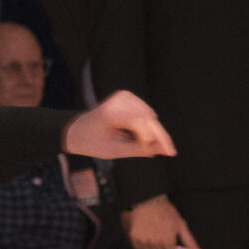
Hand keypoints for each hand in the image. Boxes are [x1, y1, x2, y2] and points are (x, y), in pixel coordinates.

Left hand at [62, 91, 176, 160]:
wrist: (78, 130)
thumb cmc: (93, 142)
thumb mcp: (115, 151)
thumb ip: (141, 149)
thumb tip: (165, 150)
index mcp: (109, 113)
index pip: (140, 122)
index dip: (152, 137)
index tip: (161, 152)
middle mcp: (117, 100)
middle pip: (148, 118)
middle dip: (159, 136)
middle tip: (170, 152)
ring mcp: (123, 95)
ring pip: (150, 116)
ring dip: (151, 132)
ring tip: (142, 145)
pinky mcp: (127, 95)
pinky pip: (146, 113)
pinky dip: (146, 126)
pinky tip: (136, 135)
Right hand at [125, 195, 199, 248]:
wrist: (150, 202)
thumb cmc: (167, 212)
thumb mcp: (181, 225)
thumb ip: (189, 241)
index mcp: (168, 240)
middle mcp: (156, 242)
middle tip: (161, 240)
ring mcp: (144, 240)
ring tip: (153, 236)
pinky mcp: (135, 237)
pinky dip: (142, 245)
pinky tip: (145, 236)